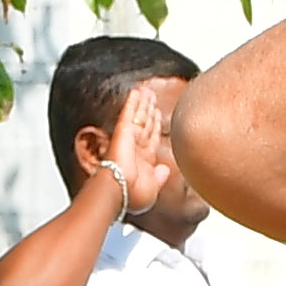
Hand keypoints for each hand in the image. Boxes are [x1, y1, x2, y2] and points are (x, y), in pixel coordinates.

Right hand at [96, 93, 193, 228]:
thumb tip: (166, 170)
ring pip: (138, 116)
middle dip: (149, 110)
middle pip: (145, 124)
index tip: (157, 115)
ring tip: (147, 90)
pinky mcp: (123, 132)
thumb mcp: (153, 189)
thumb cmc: (133, 196)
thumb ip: (160, 178)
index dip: (155, 126)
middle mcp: (136, 148)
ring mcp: (129, 138)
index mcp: (143, 161)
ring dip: (143, 103)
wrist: (119, 192)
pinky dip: (132, 102)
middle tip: (152, 97)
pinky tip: (136, 91)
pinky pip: (128, 113)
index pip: (151, 138)